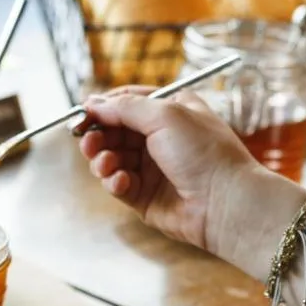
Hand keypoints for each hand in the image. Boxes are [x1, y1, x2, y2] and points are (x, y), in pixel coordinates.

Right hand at [80, 87, 259, 252]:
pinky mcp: (143, 196)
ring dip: (103, 161)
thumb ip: (125, 107)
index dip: (102, 108)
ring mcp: (151, 168)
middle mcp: (159, 138)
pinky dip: (114, 182)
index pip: (127, 103)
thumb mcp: (165, 115)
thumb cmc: (204, 152)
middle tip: (88, 144)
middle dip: (98, 137)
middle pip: (113, 132)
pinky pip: (117, 184)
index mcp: (169, 111)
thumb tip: (92, 103)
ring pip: (111, 159)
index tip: (81, 115)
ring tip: (106, 165)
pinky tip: (122, 182)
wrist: (223, 203)